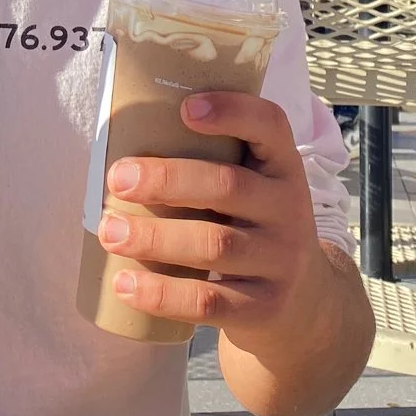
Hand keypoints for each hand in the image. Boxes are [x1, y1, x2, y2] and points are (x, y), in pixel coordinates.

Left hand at [98, 92, 323, 340]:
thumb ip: (212, 163)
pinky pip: (209, 301)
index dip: (232, 111)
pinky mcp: (265, 308)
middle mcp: (289, 208)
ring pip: (214, 245)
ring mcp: (281, 261)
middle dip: (167, 179)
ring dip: (154, 237)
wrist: (305, 303)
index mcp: (282, 166)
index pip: (270, 125)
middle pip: (227, 185)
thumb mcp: (255, 187)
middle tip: (117, 179)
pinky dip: (162, 293)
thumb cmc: (255, 226)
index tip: (184, 108)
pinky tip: (124, 284)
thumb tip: (125, 147)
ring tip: (109, 231)